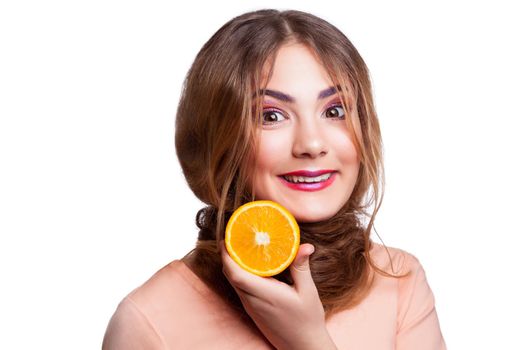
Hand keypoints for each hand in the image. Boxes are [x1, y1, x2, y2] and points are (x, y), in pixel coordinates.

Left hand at [220, 240, 336, 349]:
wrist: (303, 347)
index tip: (226, 240)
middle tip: (233, 238)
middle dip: (228, 256)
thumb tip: (305, 245)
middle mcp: (252, 301)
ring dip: (233, 265)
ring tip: (240, 248)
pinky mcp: (253, 311)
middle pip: (231, 276)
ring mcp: (251, 307)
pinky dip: (240, 275)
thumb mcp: (308, 292)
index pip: (236, 273)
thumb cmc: (307, 321)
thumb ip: (301, 268)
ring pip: (234, 282)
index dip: (227, 256)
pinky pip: (240, 289)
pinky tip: (250, 267)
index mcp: (264, 294)